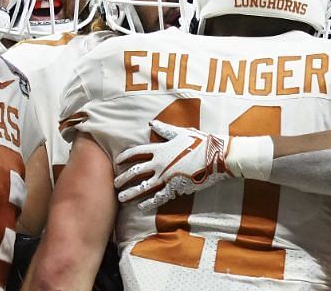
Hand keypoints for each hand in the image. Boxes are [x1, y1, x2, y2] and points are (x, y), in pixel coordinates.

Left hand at [114, 120, 231, 210]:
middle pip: (136, 171)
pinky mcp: (175, 187)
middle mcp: (160, 163)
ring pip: (143, 186)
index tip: (117, 161)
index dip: (125, 157)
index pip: (137, 152)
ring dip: (131, 192)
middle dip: (123, 178)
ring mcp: (166, 176)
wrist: (216, 155)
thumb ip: (164, 130)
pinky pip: (159, 197)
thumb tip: (152, 123)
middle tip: (114, 183)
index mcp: (160, 149)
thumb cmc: (200, 142)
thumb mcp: (181, 133)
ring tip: (121, 198)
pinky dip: (149, 203)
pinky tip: (141, 207)